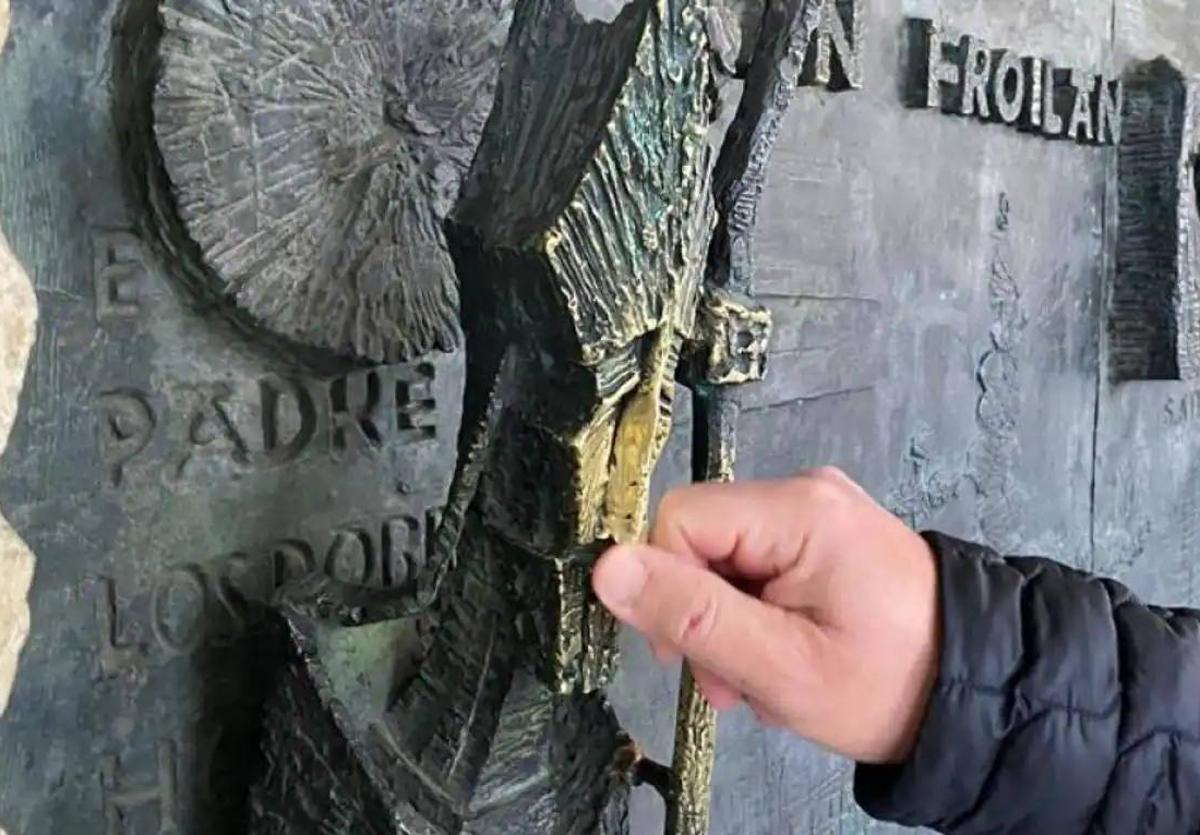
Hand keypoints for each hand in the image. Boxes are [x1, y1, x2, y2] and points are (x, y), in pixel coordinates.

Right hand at [592, 468, 939, 764]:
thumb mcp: (783, 667)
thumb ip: (694, 616)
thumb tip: (607, 568)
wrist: (980, 691)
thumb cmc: (890, 686)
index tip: (695, 656)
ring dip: (728, 622)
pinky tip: (782, 650)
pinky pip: (755, 563)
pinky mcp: (823, 532)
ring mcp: (817, 510)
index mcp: (800, 511)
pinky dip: (755, 612)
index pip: (679, 522)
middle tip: (736, 681)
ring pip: (722, 557)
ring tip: (766, 675)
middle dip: (702, 615)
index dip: (670, 590)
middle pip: (699, 538)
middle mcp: (806, 492)